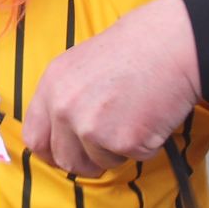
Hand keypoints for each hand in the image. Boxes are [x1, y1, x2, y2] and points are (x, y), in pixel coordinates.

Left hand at [24, 0, 201, 177]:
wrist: (173, 44)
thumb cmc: (136, 48)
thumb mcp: (82, 64)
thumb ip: (66, 97)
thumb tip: (63, 133)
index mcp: (52, 85)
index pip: (35, 137)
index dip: (51, 151)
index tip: (67, 154)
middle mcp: (65, 108)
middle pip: (64, 159)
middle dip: (86, 161)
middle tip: (107, 147)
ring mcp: (92, 127)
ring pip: (98, 163)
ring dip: (117, 151)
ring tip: (134, 116)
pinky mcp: (123, 141)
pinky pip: (131, 158)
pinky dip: (144, 145)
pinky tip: (151, 116)